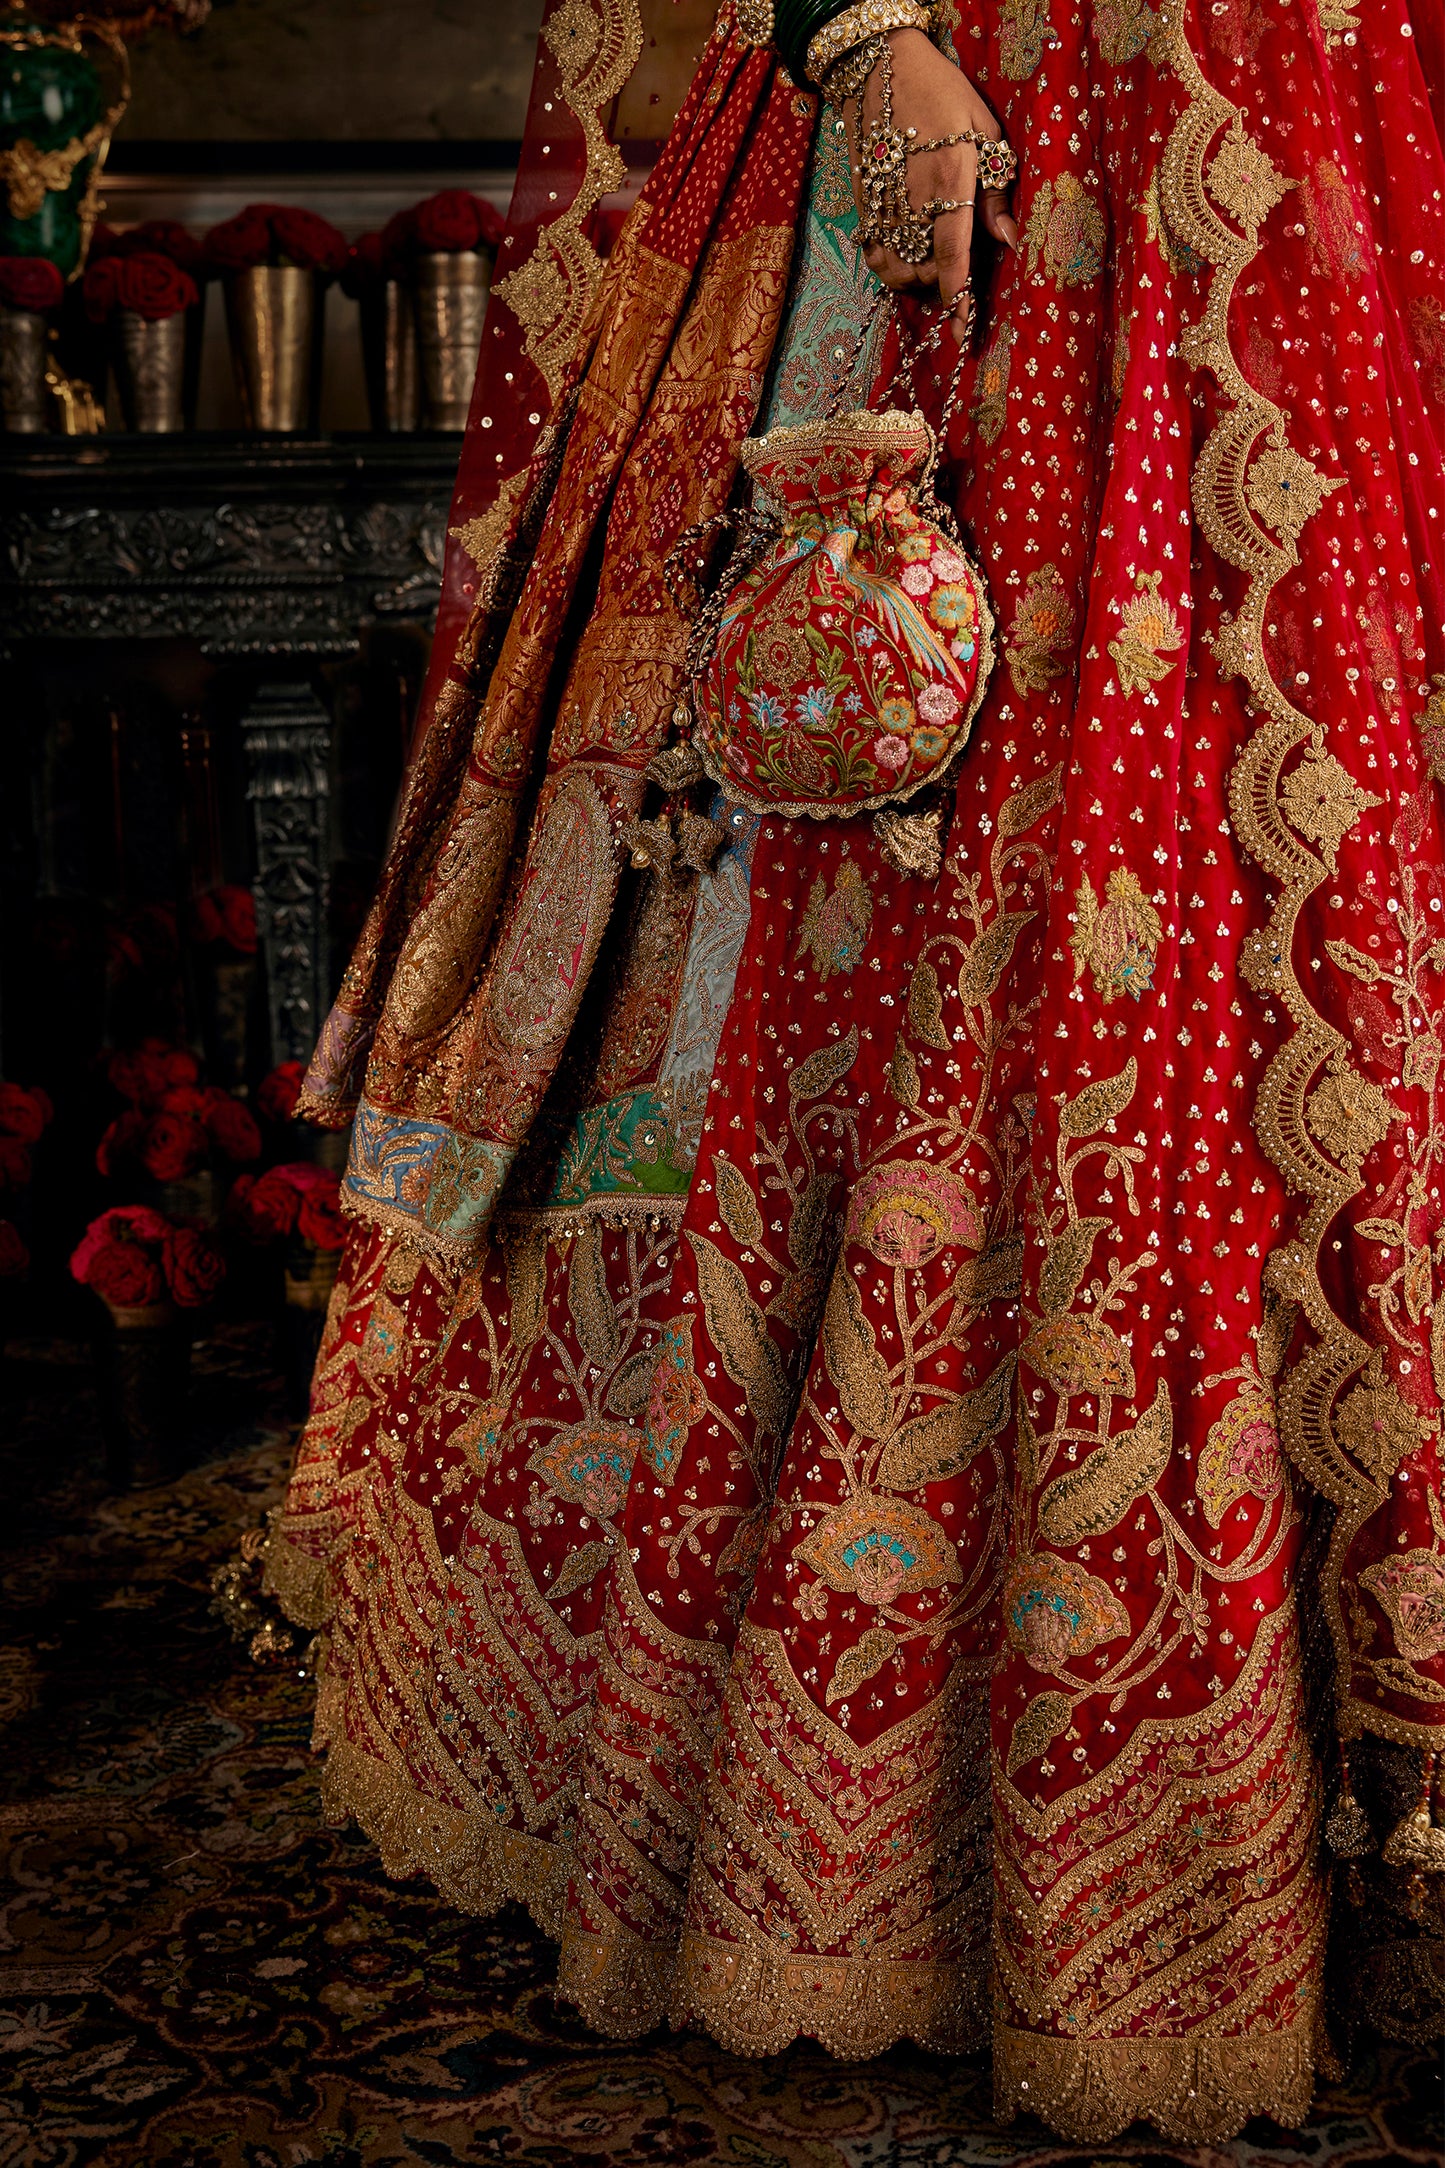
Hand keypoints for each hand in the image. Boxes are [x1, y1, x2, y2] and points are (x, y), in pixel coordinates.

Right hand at [843, 28, 1018, 342]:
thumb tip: (1010, 240)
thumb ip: (996, 188)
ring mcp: (884, 208)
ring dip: (917, 280)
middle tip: (958, 267)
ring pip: (898, 273)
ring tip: (931, 265)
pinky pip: (876, 258)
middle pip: (928, 273)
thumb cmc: (942, 94)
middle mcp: (914, 203)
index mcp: (950, 182)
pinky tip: (905, 259)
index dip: (959, 301)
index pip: (954, 259)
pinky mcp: (864, 207)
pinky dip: (891, 270)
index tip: (961, 333)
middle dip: (944, 282)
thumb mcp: (983, 129)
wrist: (880, 68)